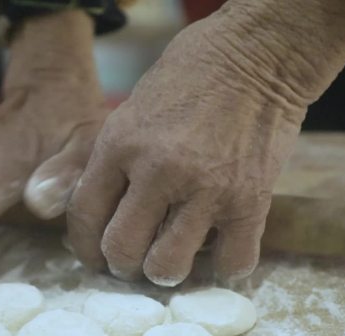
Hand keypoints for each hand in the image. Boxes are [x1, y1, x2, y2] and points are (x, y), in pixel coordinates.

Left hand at [67, 0, 344, 285]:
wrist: (260, 55)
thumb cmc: (192, 76)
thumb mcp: (132, 109)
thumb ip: (109, 160)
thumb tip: (89, 207)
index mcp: (120, 144)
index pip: (85, 216)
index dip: (84, 246)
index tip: (95, 254)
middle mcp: (157, 171)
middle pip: (121, 251)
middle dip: (122, 265)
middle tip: (132, 259)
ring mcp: (206, 190)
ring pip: (167, 268)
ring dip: (165, 271)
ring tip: (171, 256)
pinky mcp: (250, 202)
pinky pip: (232, 263)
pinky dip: (224, 266)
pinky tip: (219, 249)